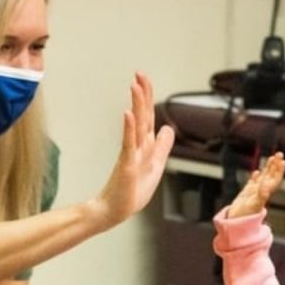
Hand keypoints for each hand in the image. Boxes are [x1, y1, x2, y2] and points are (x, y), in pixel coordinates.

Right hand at [93, 73, 174, 227]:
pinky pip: (128, 143)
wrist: (116, 210)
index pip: (148, 115)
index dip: (147, 97)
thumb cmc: (132, 191)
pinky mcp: (126, 164)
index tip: (143, 78)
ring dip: (136, 105)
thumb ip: (162, 146)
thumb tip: (168, 129)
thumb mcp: (155, 166)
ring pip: (136, 125)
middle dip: (142, 94)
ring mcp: (131, 154)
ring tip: (135, 86)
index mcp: (145, 145)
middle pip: (142, 115)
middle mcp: (137, 145)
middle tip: (139, 73)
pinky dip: (129, 128)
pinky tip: (129, 114)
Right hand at [227, 152, 284, 218]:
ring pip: (263, 177)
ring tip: (271, 158)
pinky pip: (253, 183)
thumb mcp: (254, 204)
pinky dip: (256, 177)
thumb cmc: (246, 215)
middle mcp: (261, 191)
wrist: (236, 222)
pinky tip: (257, 172)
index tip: (282, 161)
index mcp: (265, 193)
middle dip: (275, 165)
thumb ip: (261, 195)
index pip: (275, 179)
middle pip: (271, 176)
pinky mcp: (247, 193)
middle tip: (279, 153)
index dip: (279, 170)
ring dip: (268, 168)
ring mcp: (254, 192)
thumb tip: (267, 186)